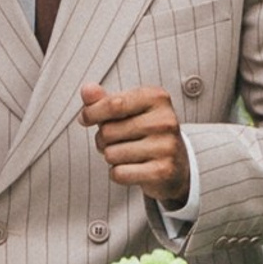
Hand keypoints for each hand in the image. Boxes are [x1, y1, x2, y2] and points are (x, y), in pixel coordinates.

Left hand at [80, 81, 189, 209]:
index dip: (91, 113)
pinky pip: (119, 173)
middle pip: (108, 131)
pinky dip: (117, 173)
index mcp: (157, 98)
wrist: (177, 163)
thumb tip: (86, 90)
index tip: (84, 118)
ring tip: (126, 154)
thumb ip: (105, 100)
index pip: (113, 104)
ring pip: (111, 154)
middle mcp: (165, 120)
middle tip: (115, 141)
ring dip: (111, 157)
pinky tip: (132, 169)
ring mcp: (166, 146)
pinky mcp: (163, 171)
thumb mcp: (128, 110)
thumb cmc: (145, 131)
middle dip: (102, 139)